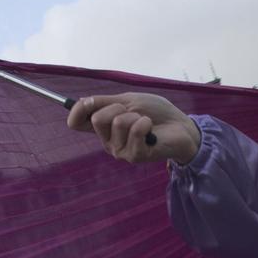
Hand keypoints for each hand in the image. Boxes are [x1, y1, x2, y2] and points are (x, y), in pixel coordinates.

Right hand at [66, 93, 200, 165]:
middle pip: (96, 119)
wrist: (181, 126)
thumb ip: (103, 102)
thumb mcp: (128, 100)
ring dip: (135, 115)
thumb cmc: (156, 113)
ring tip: (146, 122)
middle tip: (133, 112)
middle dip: (117, 107)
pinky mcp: (134, 156)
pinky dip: (145, 123)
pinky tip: (151, 130)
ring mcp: (120, 150)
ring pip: (117, 122)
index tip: (89, 102)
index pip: (77, 122)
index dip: (77, 110)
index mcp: (103, 127)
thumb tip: (79, 102)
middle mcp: (108, 141)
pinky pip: (134, 130)